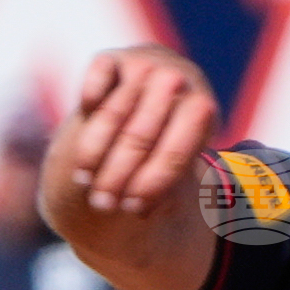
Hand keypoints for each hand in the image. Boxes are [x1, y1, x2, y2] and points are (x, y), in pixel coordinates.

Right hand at [41, 45, 221, 289]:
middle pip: (144, 134)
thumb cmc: (159, 162)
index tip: (136, 209)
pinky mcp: (114, 59)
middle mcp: (180, 81)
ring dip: (98, 152)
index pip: (179, 147)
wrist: (138, 120)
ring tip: (86, 183)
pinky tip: (87, 118)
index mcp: (203, 111)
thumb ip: (170, 191)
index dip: (156, 181)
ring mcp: (146, 65)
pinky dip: (94, 98)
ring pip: (118, 111)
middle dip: (121, 174)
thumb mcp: (173, 182)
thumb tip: (169, 230)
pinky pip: (101, 72)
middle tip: (104, 205)